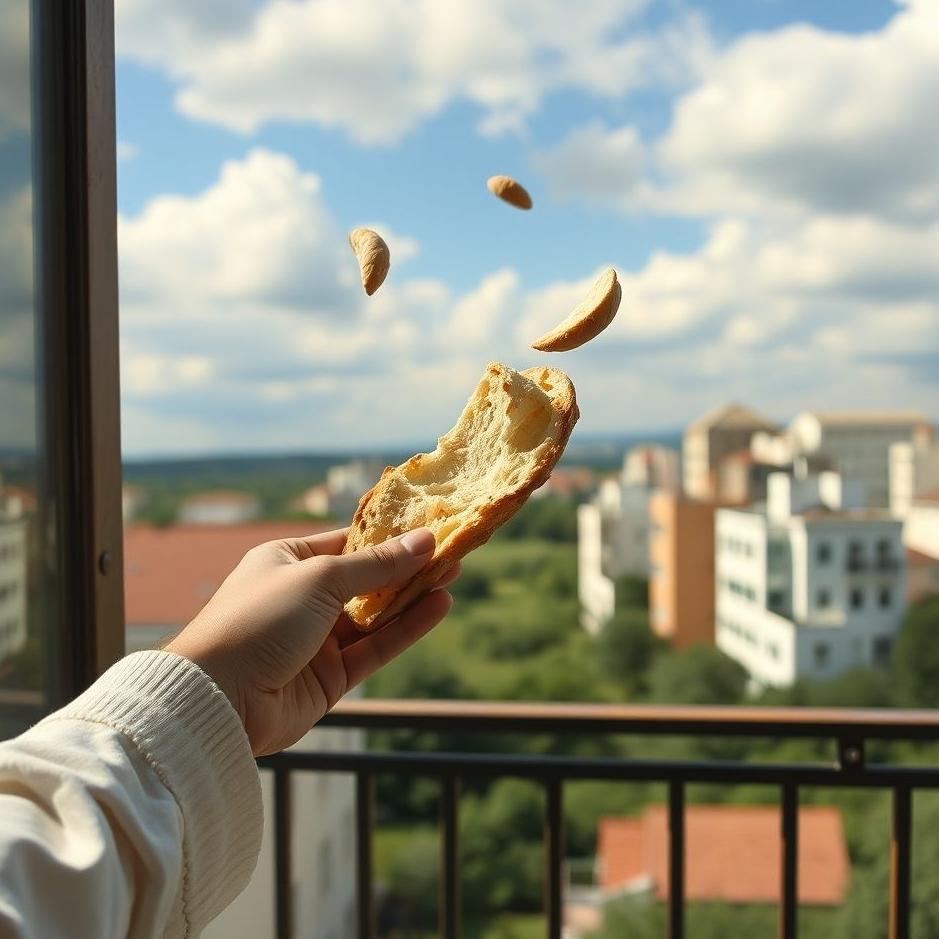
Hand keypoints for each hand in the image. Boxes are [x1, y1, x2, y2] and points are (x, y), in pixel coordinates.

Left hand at [165, 527, 454, 755]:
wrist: (218, 697)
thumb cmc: (259, 618)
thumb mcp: (320, 578)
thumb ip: (376, 564)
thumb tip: (425, 539)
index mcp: (287, 561)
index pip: (346, 542)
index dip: (386, 535)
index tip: (426, 525)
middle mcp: (302, 598)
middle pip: (366, 579)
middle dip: (408, 566)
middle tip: (451, 551)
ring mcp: (316, 639)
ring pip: (376, 614)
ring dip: (414, 596)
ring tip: (453, 573)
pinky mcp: (330, 678)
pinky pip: (376, 647)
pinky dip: (407, 628)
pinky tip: (438, 607)